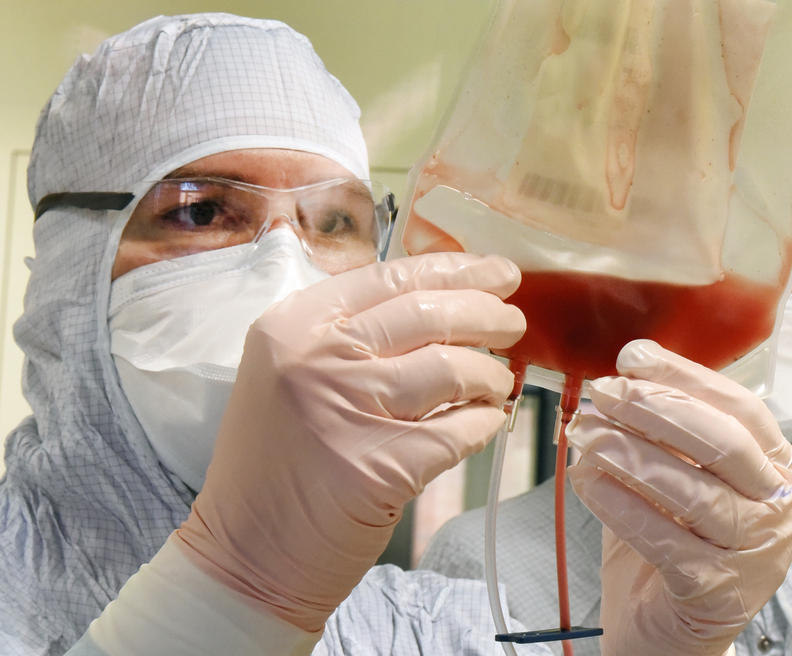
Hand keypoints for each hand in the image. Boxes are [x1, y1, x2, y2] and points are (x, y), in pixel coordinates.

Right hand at [174, 253, 525, 631]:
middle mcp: (315, 357)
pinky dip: (484, 424)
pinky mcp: (381, 464)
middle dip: (488, 314)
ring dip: (491, 374)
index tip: (497, 274)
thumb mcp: (291, 374)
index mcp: (293, 325)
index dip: (457, 270)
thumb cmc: (278, 464)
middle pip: (430, 313)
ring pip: (453, 367)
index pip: (391, 277)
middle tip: (513, 323)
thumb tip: (447, 302)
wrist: (245, 554)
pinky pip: (461, 429)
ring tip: (497, 383)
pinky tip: (484, 423)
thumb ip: (352, 335)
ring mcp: (347, 409)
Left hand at [567, 340, 791, 655]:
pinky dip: (619, 504)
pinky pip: (663, 539)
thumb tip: (632, 365)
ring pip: (692, 492)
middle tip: (604, 394)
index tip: (634, 357)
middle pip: (722, 443)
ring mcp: (752, 555)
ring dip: (629, 453)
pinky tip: (587, 480)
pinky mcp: (715, 593)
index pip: (740, 408)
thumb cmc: (674, 542)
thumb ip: (665, 427)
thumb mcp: (677, 473)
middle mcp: (776, 509)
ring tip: (585, 434)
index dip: (685, 377)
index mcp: (775, 468)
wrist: (665, 628)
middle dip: (655, 409)